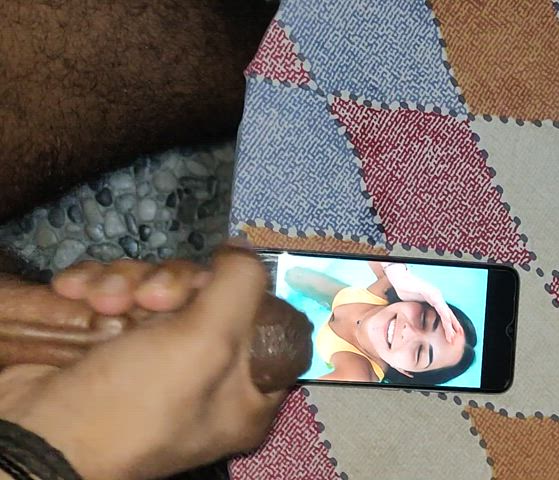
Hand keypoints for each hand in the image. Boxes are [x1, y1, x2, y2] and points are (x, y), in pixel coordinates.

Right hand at [0, 247, 290, 479]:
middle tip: (149, 299)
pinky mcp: (109, 344)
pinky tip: (76, 292)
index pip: (267, 324)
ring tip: (102, 302)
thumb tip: (243, 251)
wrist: (39, 438)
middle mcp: (207, 376)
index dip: (246, 295)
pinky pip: (116, 295)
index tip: (221, 280)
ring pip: (157, 289)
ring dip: (126, 283)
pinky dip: (96, 287)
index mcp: (246, 392)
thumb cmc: (139, 401)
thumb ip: (242, 285)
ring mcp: (155, 360)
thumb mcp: (210, 341)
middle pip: (207, 297)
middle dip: (171, 286)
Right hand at [381, 263, 462, 341]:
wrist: (400, 280)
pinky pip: (439, 305)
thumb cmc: (406, 290)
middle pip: (448, 314)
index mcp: (435, 300)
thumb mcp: (415, 304)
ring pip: (445, 311)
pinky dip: (443, 313)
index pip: (445, 314)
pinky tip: (447, 320)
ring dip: (449, 324)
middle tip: (454, 338)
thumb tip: (420, 321)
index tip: (453, 335)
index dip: (450, 324)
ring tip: (451, 334)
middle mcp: (437, 297)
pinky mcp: (430, 292)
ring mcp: (435, 294)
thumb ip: (421, 310)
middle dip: (452, 327)